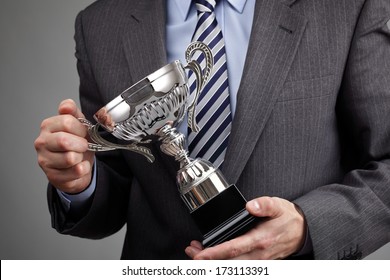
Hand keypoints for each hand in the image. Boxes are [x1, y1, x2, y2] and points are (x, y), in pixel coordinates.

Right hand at [34, 99, 94, 193]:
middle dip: (81, 144)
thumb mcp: (79, 125)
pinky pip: (75, 171)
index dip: (81, 129)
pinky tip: (78, 167)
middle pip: (64, 141)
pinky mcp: (52, 176)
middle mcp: (42, 142)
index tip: (83, 133)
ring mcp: (44, 160)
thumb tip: (66, 105)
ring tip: (79, 157)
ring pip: (70, 158)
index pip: (67, 122)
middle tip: (83, 146)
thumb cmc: (77, 144)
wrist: (78, 166)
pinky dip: (83, 169)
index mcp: (48, 126)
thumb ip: (74, 112)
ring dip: (82, 158)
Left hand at [185, 196, 305, 259]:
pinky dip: (224, 263)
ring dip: (214, 263)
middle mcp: (258, 254)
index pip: (233, 249)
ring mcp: (259, 260)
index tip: (200, 254)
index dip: (214, 253)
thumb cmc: (288, 218)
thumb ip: (264, 204)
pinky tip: (214, 257)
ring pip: (232, 266)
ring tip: (197, 254)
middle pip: (228, 262)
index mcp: (261, 240)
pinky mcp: (258, 262)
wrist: (303, 231)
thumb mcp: (278, 205)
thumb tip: (250, 205)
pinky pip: (239, 266)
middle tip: (191, 252)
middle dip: (207, 260)